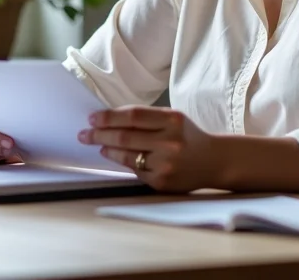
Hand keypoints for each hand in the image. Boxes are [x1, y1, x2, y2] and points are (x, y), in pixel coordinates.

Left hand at [79, 106, 220, 192]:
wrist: (213, 160)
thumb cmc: (188, 136)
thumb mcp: (173, 118)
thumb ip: (147, 118)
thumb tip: (111, 119)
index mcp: (172, 120)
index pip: (133, 116)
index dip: (109, 117)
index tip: (93, 118)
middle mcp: (169, 142)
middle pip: (125, 137)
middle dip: (100, 134)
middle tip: (85, 133)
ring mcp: (165, 163)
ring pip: (126, 156)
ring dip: (107, 149)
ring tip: (97, 144)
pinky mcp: (161, 181)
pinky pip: (134, 170)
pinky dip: (121, 162)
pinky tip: (113, 156)